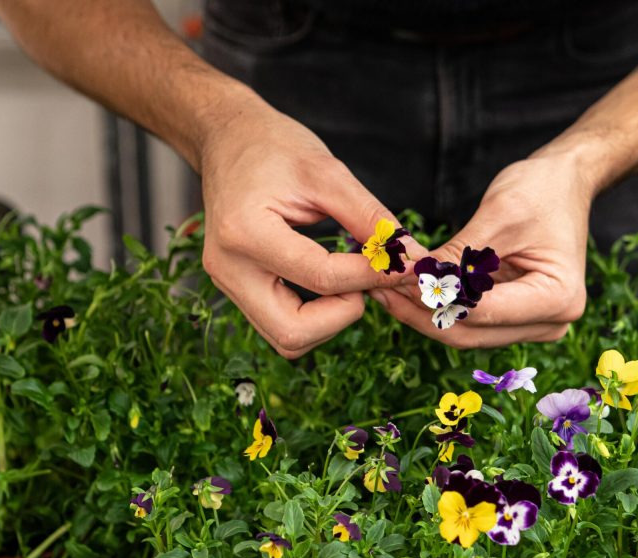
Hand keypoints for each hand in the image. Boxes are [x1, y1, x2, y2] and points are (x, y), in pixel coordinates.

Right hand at [199, 93, 422, 358]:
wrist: (226, 138)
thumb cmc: (272, 145)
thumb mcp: (328, 173)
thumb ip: (370, 219)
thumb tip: (411, 256)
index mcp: (246, 233)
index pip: (321, 278)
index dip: (371, 276)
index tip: (404, 264)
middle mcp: (228, 269)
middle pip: (293, 333)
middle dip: (342, 316)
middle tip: (365, 281)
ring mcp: (228, 283)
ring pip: (287, 339)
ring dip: (329, 321)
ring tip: (350, 279)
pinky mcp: (236, 288)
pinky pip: (280, 324)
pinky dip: (315, 315)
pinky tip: (333, 283)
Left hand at [370, 147, 593, 347]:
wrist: (566, 183)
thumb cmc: (542, 190)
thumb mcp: (498, 216)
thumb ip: (458, 255)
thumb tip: (413, 279)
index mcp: (557, 298)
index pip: (481, 312)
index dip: (433, 299)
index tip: (394, 279)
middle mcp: (551, 322)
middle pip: (470, 332)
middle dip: (421, 312)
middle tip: (378, 286)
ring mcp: (534, 324)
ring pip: (465, 332)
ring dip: (424, 312)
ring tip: (383, 286)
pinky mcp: (517, 318)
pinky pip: (469, 320)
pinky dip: (439, 305)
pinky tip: (406, 287)